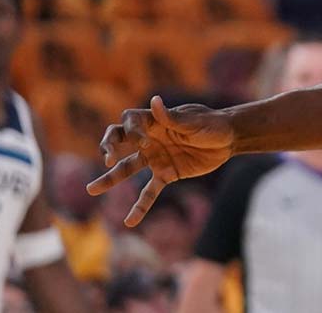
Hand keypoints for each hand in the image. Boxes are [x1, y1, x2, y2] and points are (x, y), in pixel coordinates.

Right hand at [86, 95, 234, 225]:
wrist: (230, 140)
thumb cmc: (212, 123)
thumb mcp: (194, 120)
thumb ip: (171, 117)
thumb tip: (154, 101)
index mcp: (155, 122)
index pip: (129, 122)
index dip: (130, 130)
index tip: (142, 141)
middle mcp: (149, 140)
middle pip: (119, 142)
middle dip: (108, 148)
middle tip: (107, 159)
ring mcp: (156, 158)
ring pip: (127, 169)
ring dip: (110, 179)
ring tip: (91, 190)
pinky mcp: (166, 174)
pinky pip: (149, 192)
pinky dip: (140, 206)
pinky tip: (130, 221)